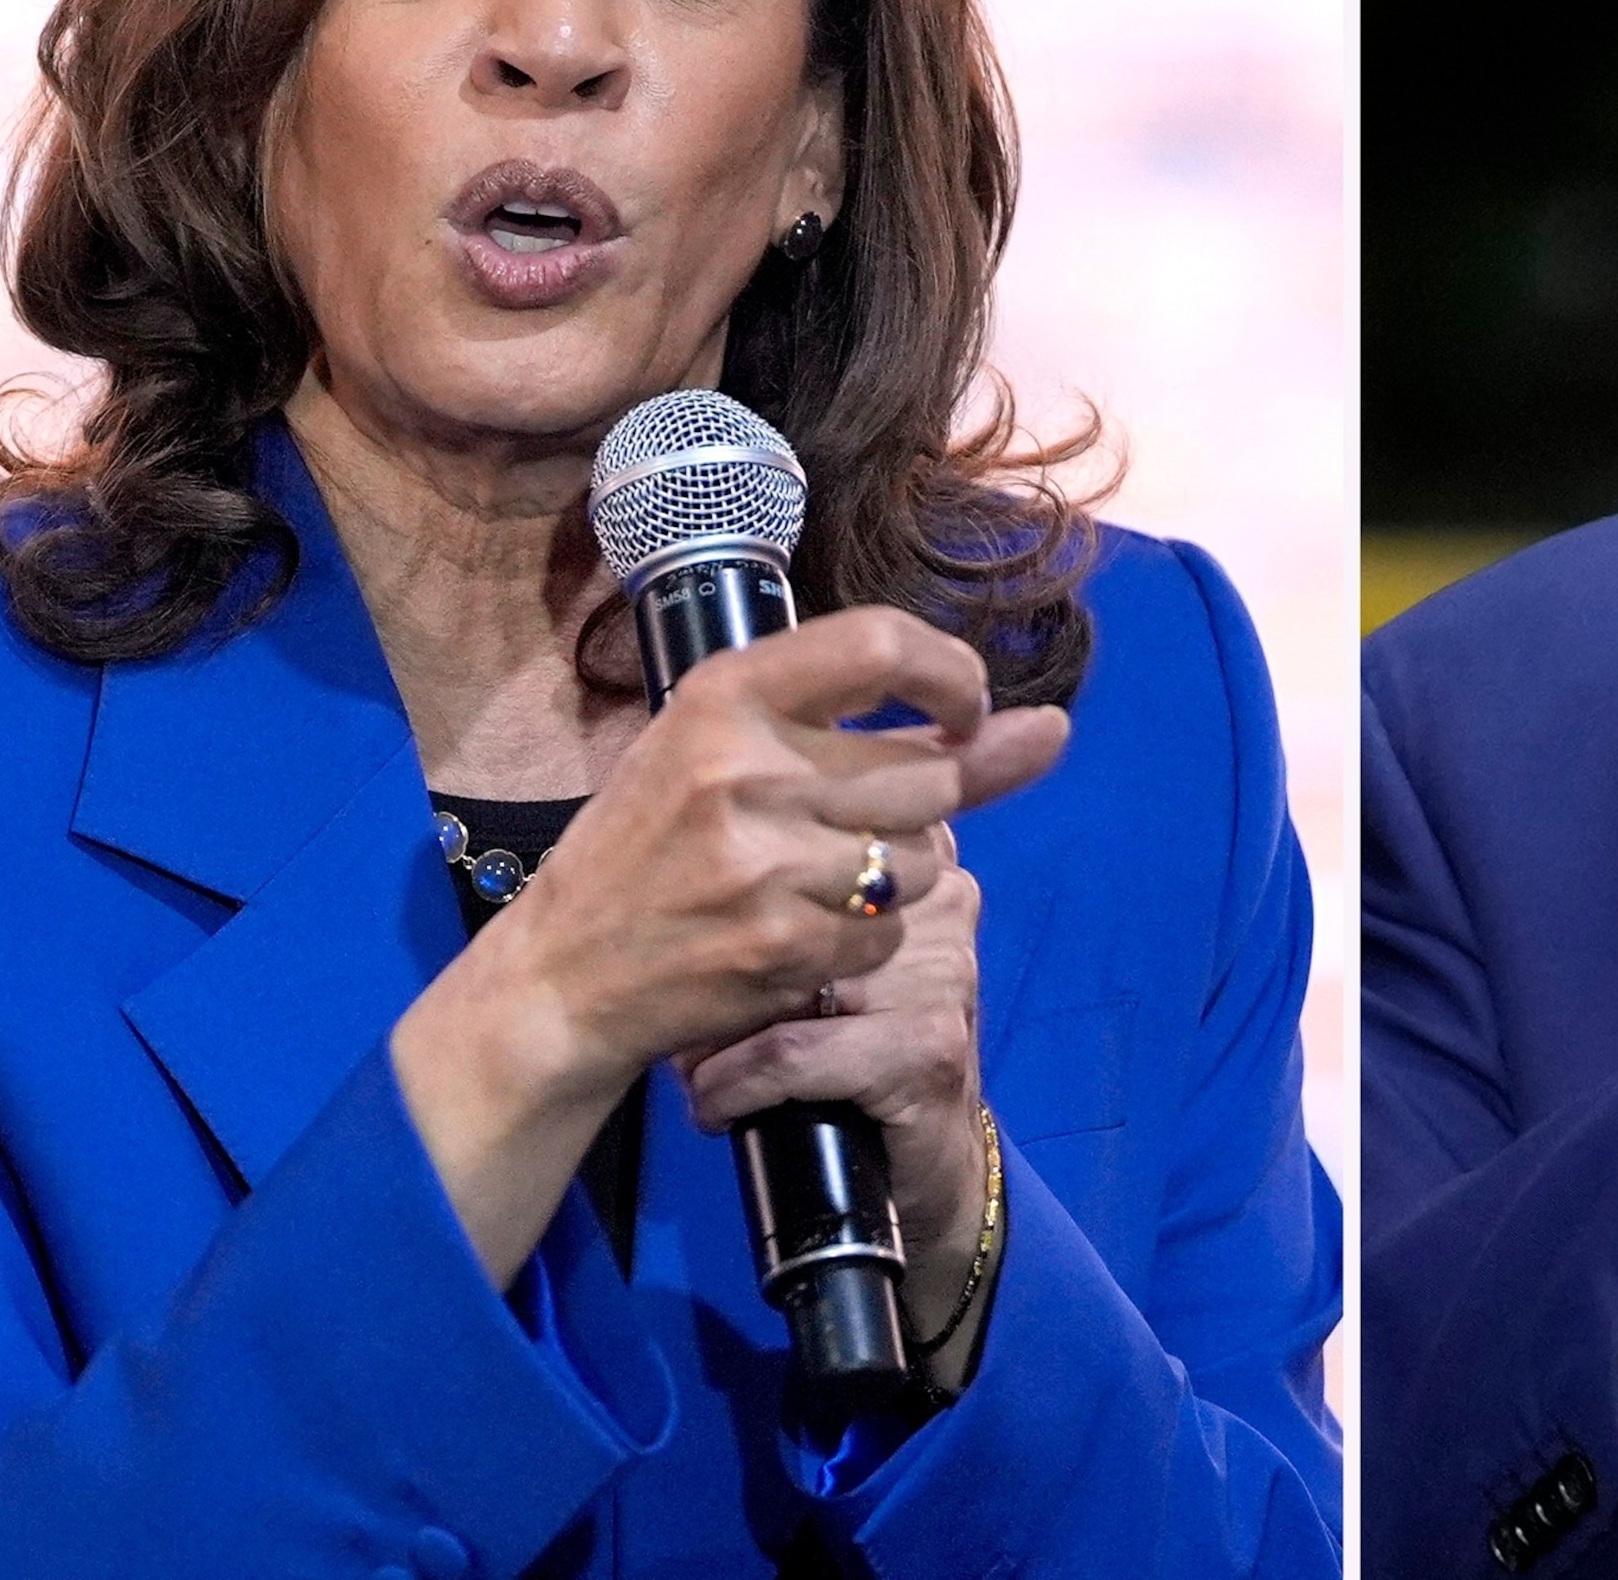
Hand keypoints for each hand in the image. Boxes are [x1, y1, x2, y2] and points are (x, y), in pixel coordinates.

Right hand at [392, 607, 1066, 1283]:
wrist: (564, 974)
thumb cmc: (655, 848)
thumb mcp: (734, 755)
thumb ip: (900, 735)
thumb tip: (1053, 728)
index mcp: (723, 695)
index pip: (881, 643)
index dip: (952, 674)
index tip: (967, 709)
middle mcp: (743, 766)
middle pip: (925, 774)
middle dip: (915, 810)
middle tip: (844, 832)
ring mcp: (762, 860)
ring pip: (918, 860)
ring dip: (891, 880)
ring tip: (810, 885)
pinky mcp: (779, 944)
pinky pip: (888, 935)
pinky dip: (865, 942)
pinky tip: (802, 937)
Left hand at [678, 842, 992, 1383]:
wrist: (921, 1165)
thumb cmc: (852, 1048)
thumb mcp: (820, 957)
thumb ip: (779, 896)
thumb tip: (653, 872)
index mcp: (916, 855)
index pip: (813, 829)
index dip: (735, 890)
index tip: (691, 946)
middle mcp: (942, 896)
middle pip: (790, 906)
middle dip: (721, 970)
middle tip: (681, 1020)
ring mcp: (943, 969)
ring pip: (783, 980)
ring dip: (717, 1036)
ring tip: (693, 1068)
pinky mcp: (928, 1044)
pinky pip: (792, 1052)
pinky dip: (734, 1086)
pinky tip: (713, 1107)